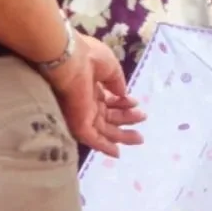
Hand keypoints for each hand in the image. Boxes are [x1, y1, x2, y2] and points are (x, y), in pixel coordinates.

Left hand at [48, 34, 145, 156]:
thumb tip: (123, 94)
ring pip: (104, 130)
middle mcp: (85, 102)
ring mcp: (82, 114)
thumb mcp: (110, 67)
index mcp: (91, 87)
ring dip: (121, 135)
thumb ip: (117, 82)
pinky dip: (104, 147)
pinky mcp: (79, 124)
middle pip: (108, 117)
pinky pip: (93, 139)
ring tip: (139, 139)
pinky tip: (117, 153)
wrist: (68, 59)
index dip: (122, 104)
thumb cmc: (88, 57)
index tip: (135, 103)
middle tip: (143, 118)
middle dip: (126, 119)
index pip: (108, 101)